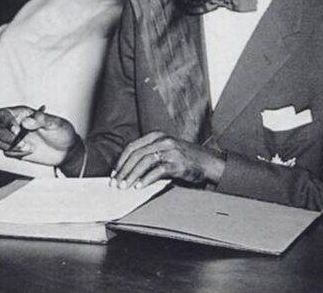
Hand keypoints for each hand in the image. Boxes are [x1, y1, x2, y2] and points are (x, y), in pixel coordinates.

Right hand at [0, 105, 78, 165]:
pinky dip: (15, 153)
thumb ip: (42, 120)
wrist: (67, 151)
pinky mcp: (16, 150)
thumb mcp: (56, 123)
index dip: (6, 120)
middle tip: (22, 141)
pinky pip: (6, 152)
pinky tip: (30, 151)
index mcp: (24, 114)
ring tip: (29, 147)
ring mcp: (14, 138)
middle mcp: (16, 125)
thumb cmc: (63, 133)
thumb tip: (26, 121)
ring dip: (10, 145)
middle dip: (6, 135)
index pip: (4, 113)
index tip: (16, 128)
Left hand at [111, 131, 225, 189]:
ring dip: (131, 176)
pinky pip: (157, 171)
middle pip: (136, 155)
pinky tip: (139, 186)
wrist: (208, 162)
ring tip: (125, 186)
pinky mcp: (178, 164)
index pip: (132, 147)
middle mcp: (164, 141)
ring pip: (144, 162)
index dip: (120, 161)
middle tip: (116, 183)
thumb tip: (127, 170)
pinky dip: (146, 179)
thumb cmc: (185, 158)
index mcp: (158, 136)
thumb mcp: (166, 150)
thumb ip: (150, 154)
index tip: (114, 174)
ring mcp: (171, 152)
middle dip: (123, 171)